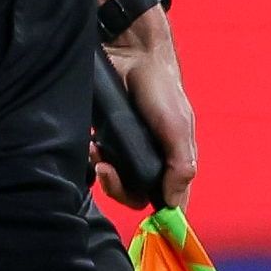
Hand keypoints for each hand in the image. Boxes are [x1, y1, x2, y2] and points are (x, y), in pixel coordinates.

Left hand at [101, 10, 199, 211]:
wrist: (129, 55)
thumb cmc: (161, 89)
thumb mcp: (177, 128)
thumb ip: (180, 166)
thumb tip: (174, 205)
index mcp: (175, 159)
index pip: (172, 198)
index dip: (161, 211)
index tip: (146, 215)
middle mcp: (151, 157)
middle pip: (136, 194)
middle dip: (119, 187)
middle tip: (107, 169)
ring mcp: (127, 149)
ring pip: (114, 180)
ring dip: (103, 172)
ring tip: (96, 152)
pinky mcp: (106, 137)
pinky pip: (96, 162)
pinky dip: (91, 159)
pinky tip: (90, 145)